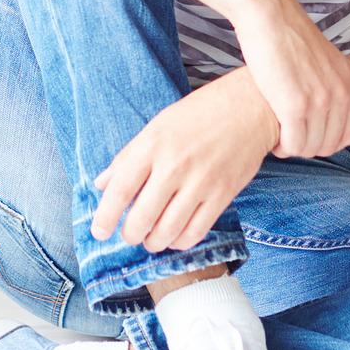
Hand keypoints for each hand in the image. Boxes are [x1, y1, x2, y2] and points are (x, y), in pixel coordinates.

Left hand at [91, 71, 275, 252]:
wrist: (250, 106)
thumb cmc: (199, 113)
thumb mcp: (157, 126)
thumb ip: (128, 156)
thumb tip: (101, 184)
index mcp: (153, 144)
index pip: (121, 189)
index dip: (105, 217)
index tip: (99, 231)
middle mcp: (175, 165)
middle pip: (142, 218)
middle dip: (130, 235)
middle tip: (129, 235)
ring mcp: (201, 182)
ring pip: (168, 231)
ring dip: (153, 243)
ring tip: (150, 239)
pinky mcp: (223, 195)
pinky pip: (195, 232)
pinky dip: (180, 242)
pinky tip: (175, 236)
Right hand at [228, 0, 349, 157]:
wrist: (267, 14)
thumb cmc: (286, 34)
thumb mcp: (321, 58)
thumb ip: (329, 82)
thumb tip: (323, 108)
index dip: (327, 142)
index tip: (308, 136)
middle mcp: (341, 92)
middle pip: (330, 144)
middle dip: (309, 147)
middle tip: (290, 138)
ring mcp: (320, 100)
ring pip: (311, 147)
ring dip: (294, 148)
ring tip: (279, 138)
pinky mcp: (295, 105)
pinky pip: (293, 144)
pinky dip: (282, 147)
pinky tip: (272, 138)